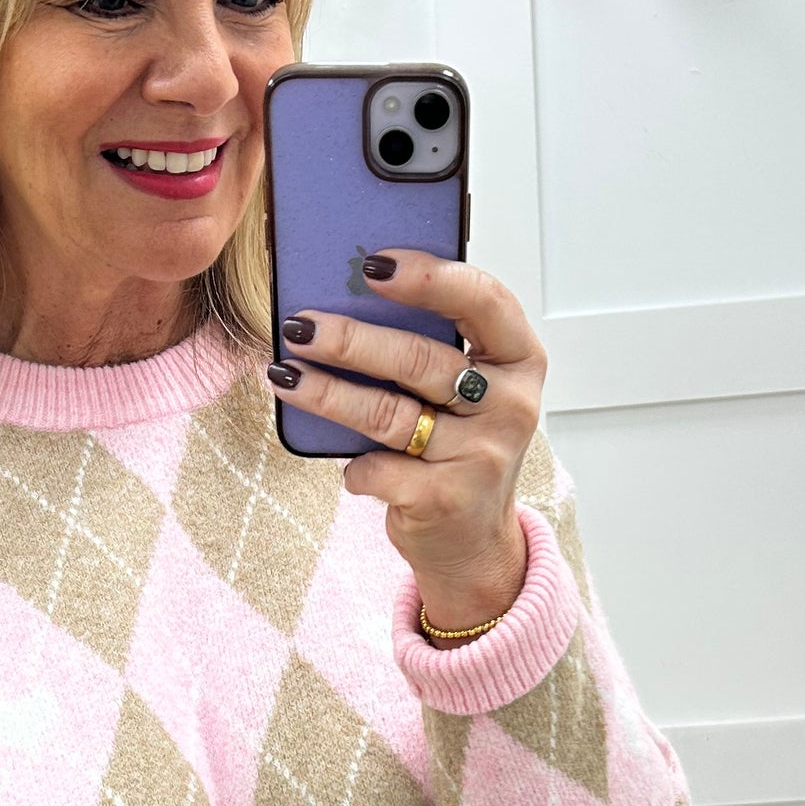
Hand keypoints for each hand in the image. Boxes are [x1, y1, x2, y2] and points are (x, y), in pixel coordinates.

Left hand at [268, 250, 544, 639]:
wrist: (473, 542)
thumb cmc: (460, 446)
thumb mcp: (467, 392)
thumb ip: (433, 345)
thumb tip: (346, 297)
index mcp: (520, 361)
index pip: (484, 300)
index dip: (428, 276)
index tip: (372, 263)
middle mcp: (510, 406)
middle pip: (419, 359)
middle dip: (349, 339)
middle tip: (300, 325)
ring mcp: (480, 456)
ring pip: (386, 413)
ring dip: (325, 393)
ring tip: (284, 374)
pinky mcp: (444, 499)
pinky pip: (377, 468)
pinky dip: (353, 466)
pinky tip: (347, 462)